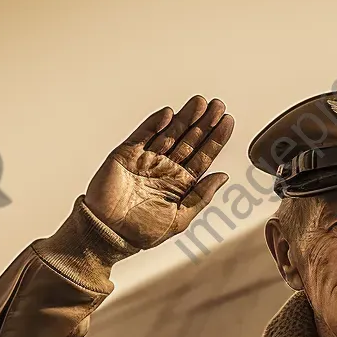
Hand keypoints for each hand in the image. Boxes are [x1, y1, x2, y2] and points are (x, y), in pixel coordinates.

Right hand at [84, 96, 233, 248]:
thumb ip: (201, 197)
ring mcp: (147, 160)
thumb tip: (223, 178)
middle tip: (218, 106)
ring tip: (199, 103)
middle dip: (204, 123)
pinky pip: (143, 134)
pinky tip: (169, 115)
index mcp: (181, 184)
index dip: (215, 140)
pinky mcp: (127, 154)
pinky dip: (155, 123)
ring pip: (170, 133)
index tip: (227, 122)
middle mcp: (166, 169)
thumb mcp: (180, 219)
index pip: (203, 157)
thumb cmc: (142, 232)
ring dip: (184, 118)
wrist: (108, 233)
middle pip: (190, 140)